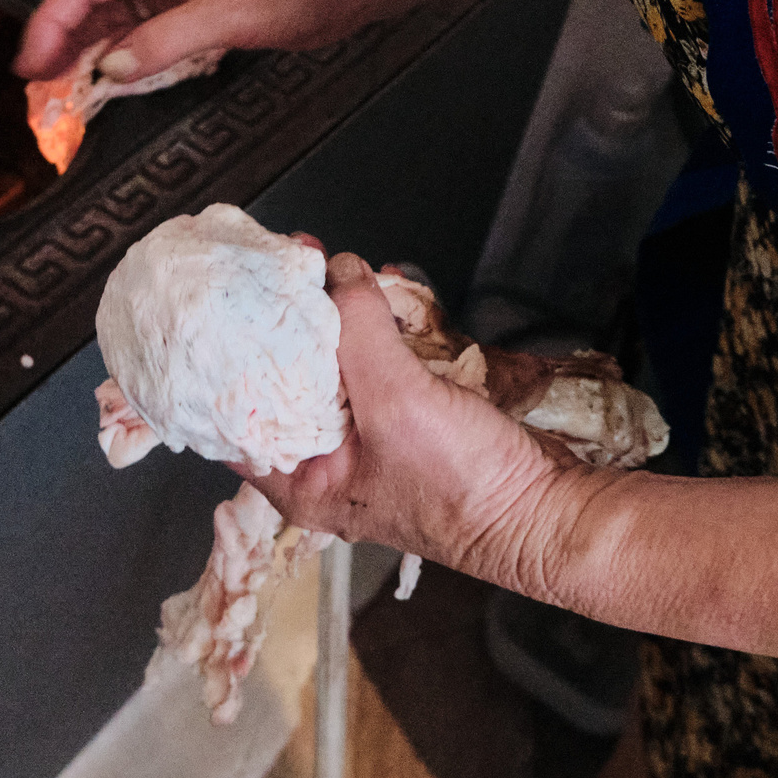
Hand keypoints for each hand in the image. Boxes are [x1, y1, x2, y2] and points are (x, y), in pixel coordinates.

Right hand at [13, 0, 382, 82]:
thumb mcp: (230, 13)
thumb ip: (166, 39)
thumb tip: (110, 69)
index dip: (50, 22)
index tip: (31, 64)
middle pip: (88, 5)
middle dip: (57, 43)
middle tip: (36, 90)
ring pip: (110, 25)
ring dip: (82, 56)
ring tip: (58, 92)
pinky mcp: (194, 20)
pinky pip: (140, 41)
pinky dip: (117, 64)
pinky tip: (106, 86)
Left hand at [245, 254, 618, 588]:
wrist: (545, 511)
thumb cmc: (461, 484)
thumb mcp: (396, 401)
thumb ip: (358, 332)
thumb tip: (338, 269)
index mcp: (299, 483)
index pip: (238, 414)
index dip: (232, 354)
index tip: (235, 297)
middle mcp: (324, 464)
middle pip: (288, 381)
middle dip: (293, 323)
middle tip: (291, 266)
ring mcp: (366, 441)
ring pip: (336, 367)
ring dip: (340, 318)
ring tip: (337, 268)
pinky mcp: (405, 418)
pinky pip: (378, 365)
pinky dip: (379, 329)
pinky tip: (380, 291)